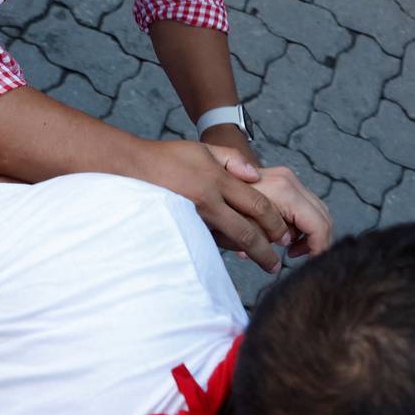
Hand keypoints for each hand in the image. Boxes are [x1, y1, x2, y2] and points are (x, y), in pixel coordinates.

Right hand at [144, 140, 288, 271]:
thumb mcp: (203, 149)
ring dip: (247, 254)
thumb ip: (232, 159)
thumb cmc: (168, 157)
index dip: (274, 222)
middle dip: (265, 251)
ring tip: (263, 262)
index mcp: (216, 180)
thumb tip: (255, 175)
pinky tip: (234, 254)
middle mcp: (207, 201)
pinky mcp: (182, 228)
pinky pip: (208, 243)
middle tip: (277, 265)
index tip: (283, 235)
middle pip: (246, 232)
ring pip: (228, 242)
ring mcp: (193, 218)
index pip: (257, 204)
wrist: (130, 169)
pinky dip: (224, 249)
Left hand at [213, 154, 333, 257]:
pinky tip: (285, 236)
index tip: (308, 264)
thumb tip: (278, 256)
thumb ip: (263, 241)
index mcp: (284, 192)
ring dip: (310, 233)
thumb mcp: (238, 227)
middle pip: (324, 217)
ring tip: (289, 249)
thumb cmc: (219, 201)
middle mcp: (290, 181)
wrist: (209, 171)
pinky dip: (303, 223)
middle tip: (298, 258)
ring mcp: (289, 178)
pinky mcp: (285, 181)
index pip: (319, 225)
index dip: (318, 249)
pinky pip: (306, 205)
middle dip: (317, 242)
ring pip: (318, 211)